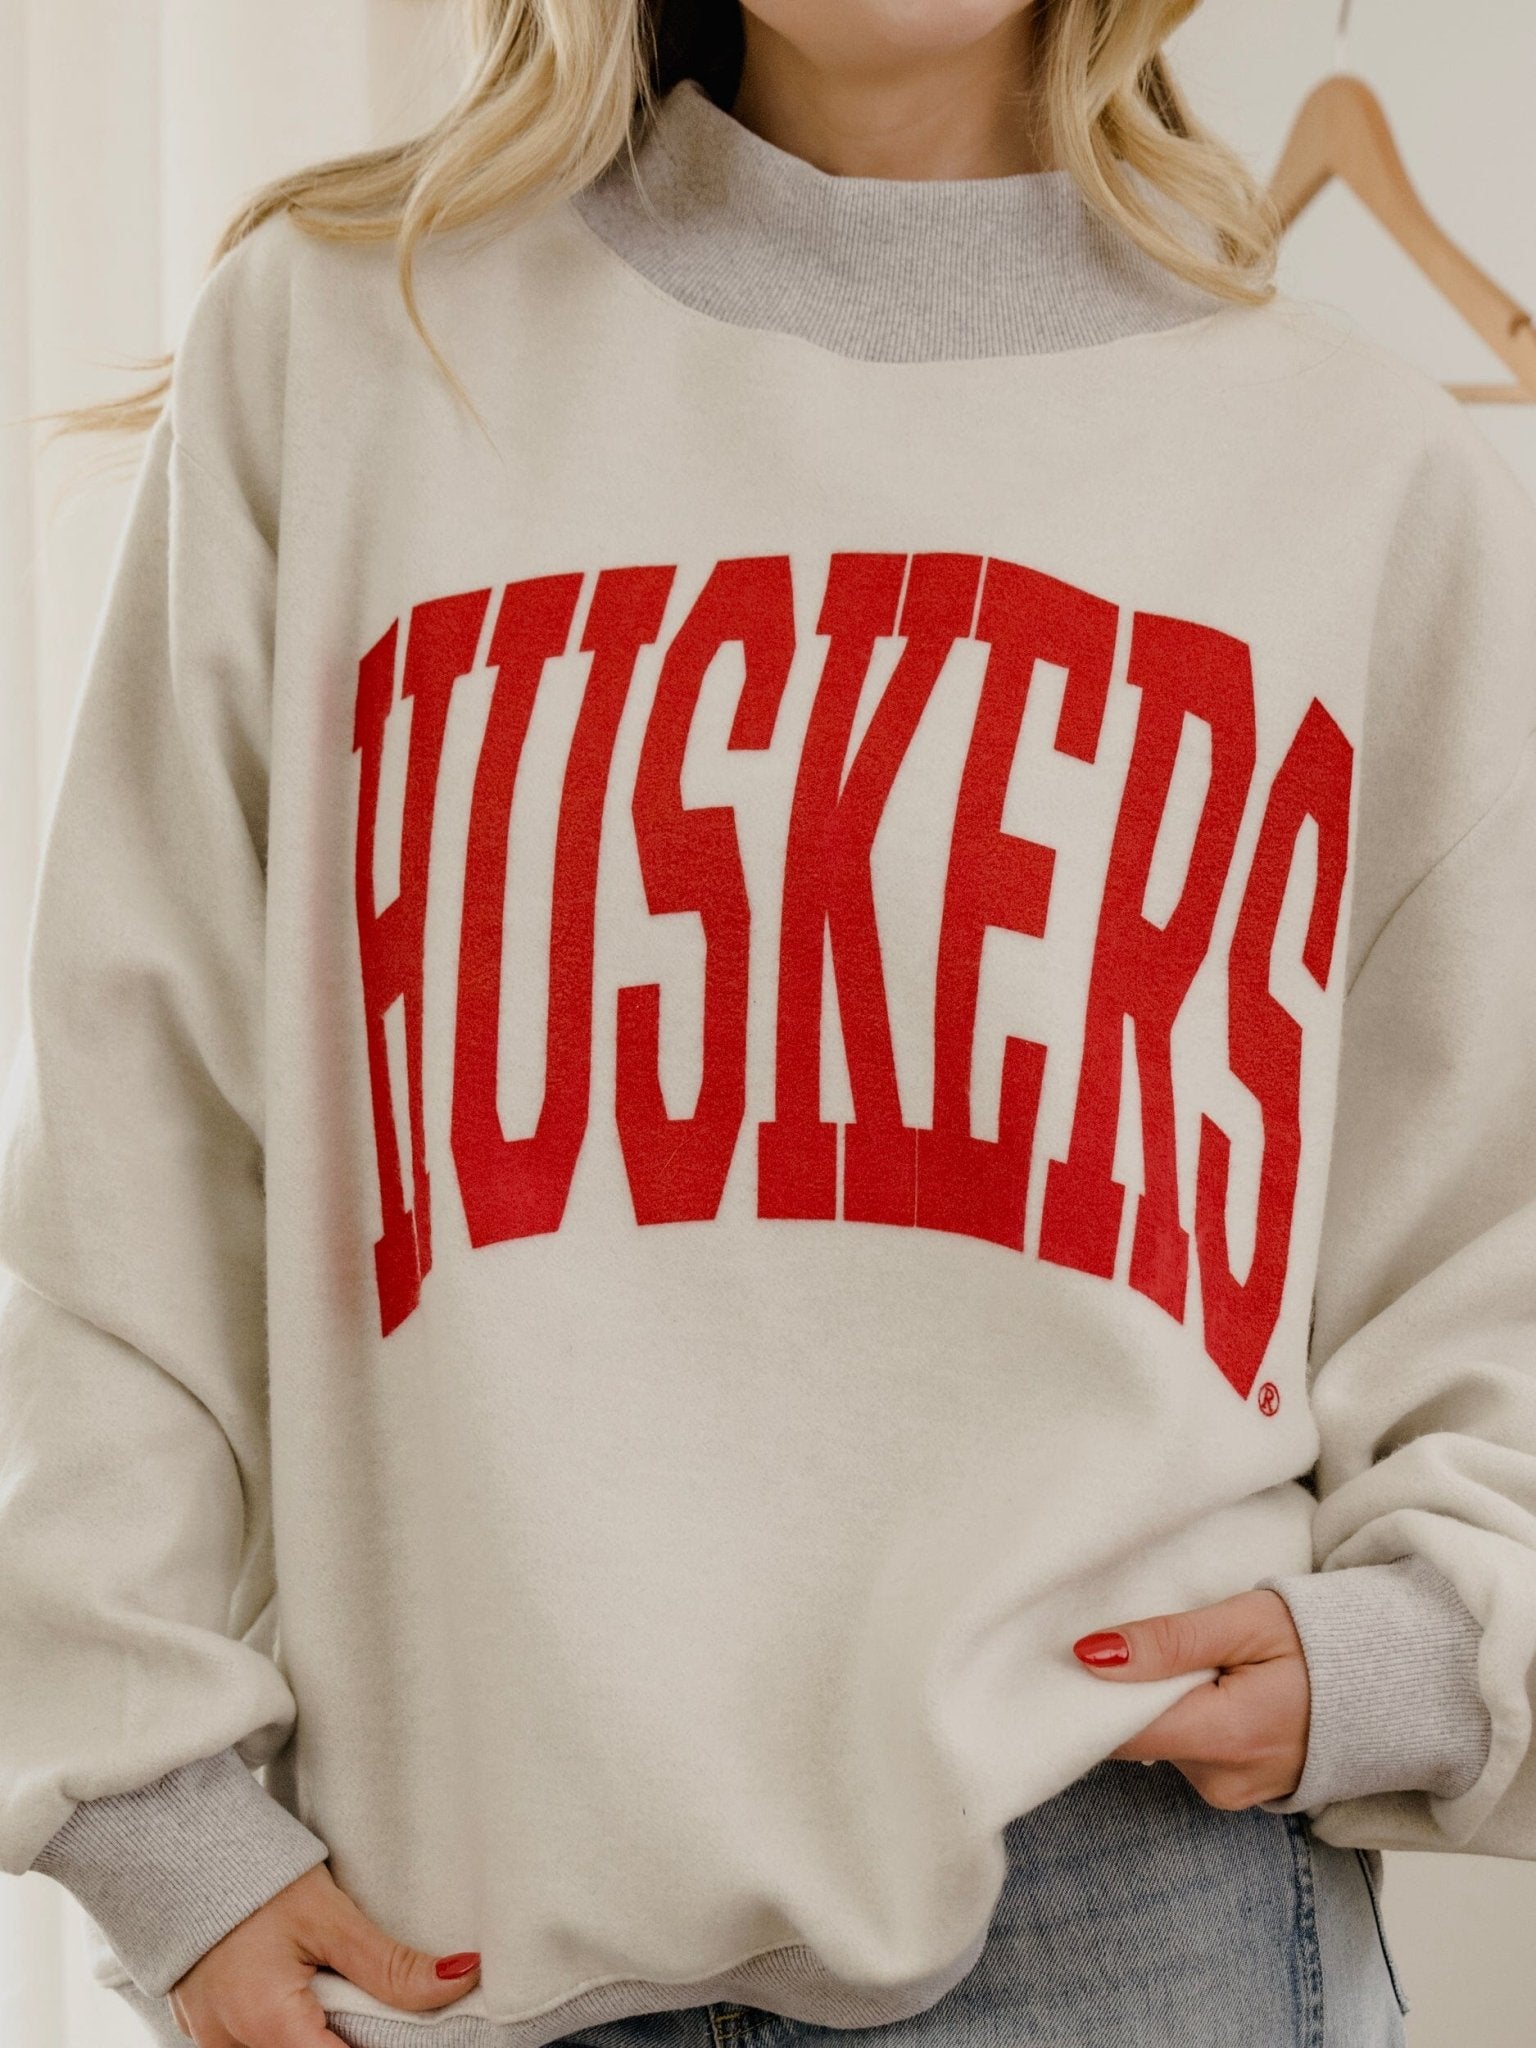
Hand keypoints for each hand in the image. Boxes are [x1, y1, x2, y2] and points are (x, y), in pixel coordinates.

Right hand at [167, 1861, 480, 2046]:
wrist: (180, 1855)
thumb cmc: (255, 1881)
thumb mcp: (329, 1916)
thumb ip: (391, 1964)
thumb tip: (461, 1978)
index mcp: (267, 2026)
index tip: (414, 2030)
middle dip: (353, 2041)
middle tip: (378, 2008)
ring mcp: (215, 2045)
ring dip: (322, 2036)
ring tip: (340, 1996)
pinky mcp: (208, 2034)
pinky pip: (260, 2046)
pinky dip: (294, 2031)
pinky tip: (312, 2000)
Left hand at [1071, 1588, 1310, 1809]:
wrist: (1395, 1685)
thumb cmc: (1323, 1643)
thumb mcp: (1247, 1622)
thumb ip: (1171, 1641)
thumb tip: (1092, 1654)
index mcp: (1224, 1738)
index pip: (1120, 1731)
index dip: (1089, 1695)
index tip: (1069, 1655)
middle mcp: (1220, 1781)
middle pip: (1137, 1736)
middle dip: (1129, 1690)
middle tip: (1142, 1638)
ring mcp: (1230, 1793)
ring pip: (1159, 1743)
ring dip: (1160, 1703)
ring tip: (1188, 1658)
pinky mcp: (1236, 1791)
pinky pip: (1186, 1752)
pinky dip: (1185, 1719)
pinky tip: (1206, 1686)